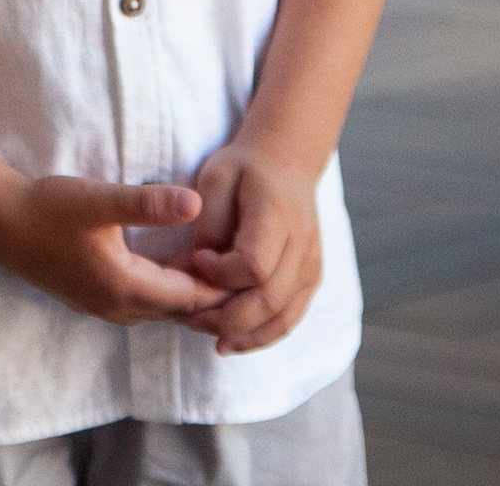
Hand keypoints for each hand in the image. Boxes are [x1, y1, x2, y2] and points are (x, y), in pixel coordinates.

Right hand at [0, 173, 226, 326]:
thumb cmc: (48, 208)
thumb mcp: (100, 200)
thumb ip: (148, 203)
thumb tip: (196, 203)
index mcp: (125, 288)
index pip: (191, 299)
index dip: (223, 283)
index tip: (250, 258)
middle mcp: (118, 307)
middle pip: (180, 310)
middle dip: (213, 292)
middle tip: (244, 262)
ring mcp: (103, 305)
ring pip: (162, 308)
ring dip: (190, 291)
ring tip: (220, 261)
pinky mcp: (94, 295)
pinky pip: (145, 302)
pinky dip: (168, 289)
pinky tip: (178, 263)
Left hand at [176, 139, 324, 353]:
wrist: (286, 159)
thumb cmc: (244, 168)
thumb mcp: (215, 179)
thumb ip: (205, 226)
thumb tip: (187, 273)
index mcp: (279, 212)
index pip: (254, 265)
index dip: (220, 275)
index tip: (196, 260)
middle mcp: (303, 242)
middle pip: (269, 300)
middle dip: (225, 318)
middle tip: (190, 317)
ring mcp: (312, 262)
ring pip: (283, 317)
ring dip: (244, 336)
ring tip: (209, 337)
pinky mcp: (311, 277)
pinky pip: (290, 318)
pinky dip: (262, 335)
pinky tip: (233, 339)